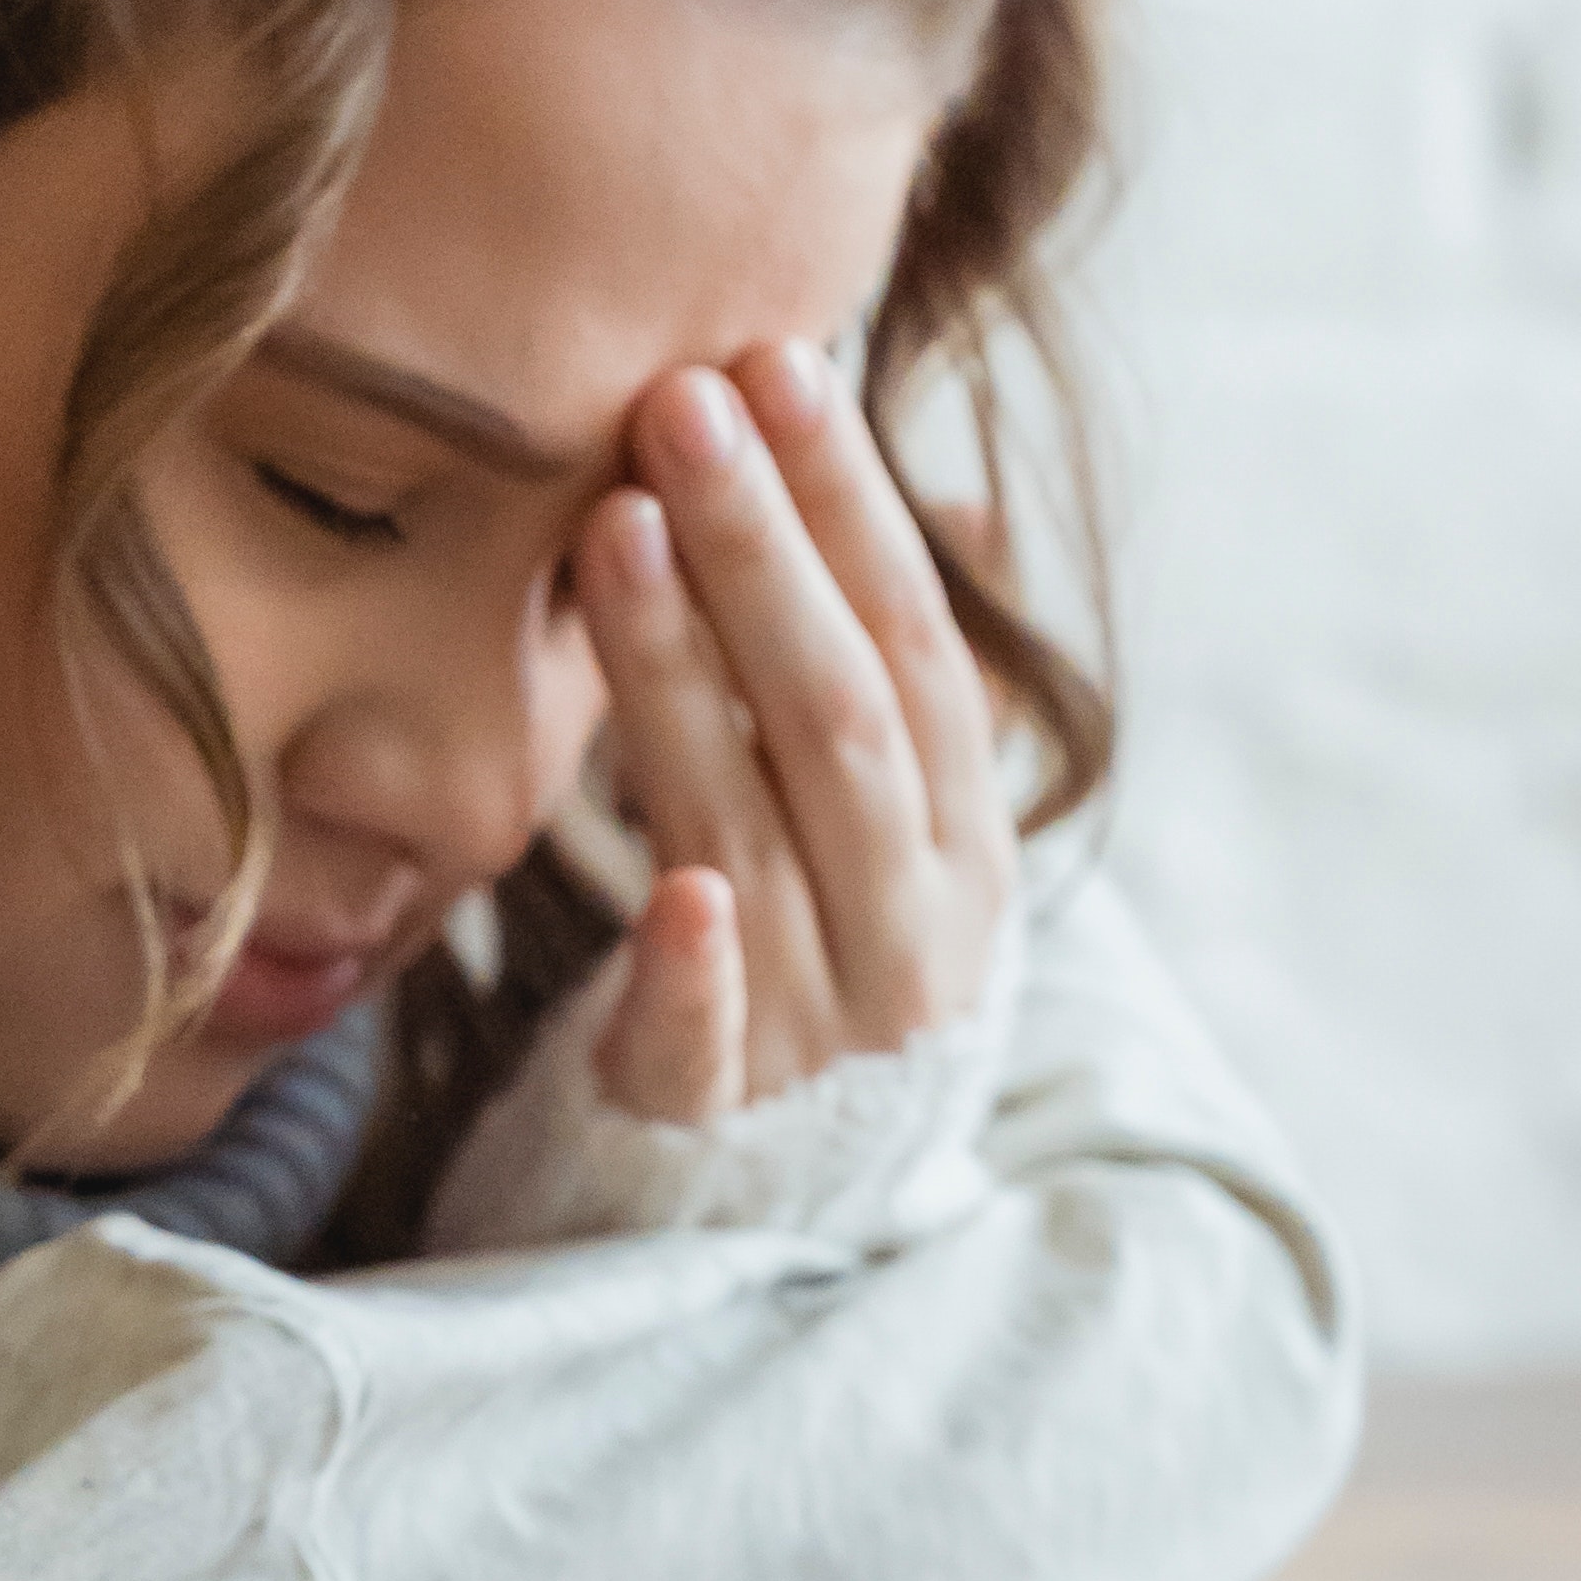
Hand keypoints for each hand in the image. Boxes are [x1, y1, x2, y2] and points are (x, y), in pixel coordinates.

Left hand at [573, 340, 1017, 1122]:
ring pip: (753, 826)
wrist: (780, 1215)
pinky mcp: (715, 1117)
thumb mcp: (877, 838)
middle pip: (839, 712)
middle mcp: (914, 926)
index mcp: (961, 845)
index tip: (776, 364)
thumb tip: (964, 499)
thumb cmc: (814, 975)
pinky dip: (694, 964)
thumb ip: (885, 690)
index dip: (847, 506)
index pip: (910, 646)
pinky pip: (706, 1040)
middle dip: (765, 547)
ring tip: (615, 524)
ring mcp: (821, 1025)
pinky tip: (672, 889)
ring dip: (688, 674)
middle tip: (680, 398)